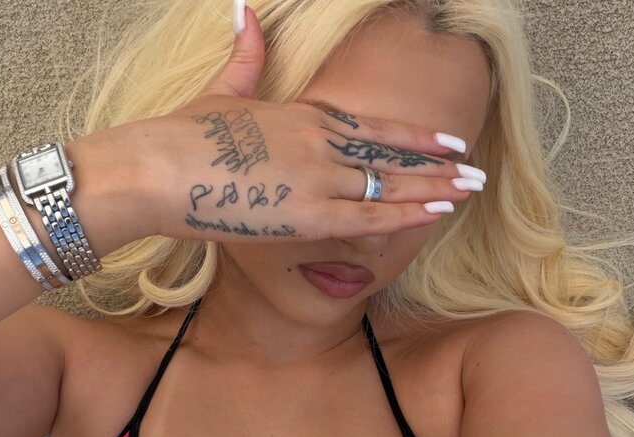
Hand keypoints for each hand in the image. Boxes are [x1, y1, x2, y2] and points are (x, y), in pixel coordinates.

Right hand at [129, 5, 484, 243]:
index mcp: (304, 116)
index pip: (374, 128)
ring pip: (389, 185)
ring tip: (472, 192)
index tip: (448, 144)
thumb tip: (245, 9)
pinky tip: (438, 212)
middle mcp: (320, 143)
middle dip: (438, 166)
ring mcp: (317, 177)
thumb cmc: (181, 136)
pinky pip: (369, 218)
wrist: (155, 169)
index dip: (415, 138)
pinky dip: (406, 215)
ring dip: (434, 190)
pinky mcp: (306, 214)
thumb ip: (245, 56)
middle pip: (391, 156)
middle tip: (478, 173)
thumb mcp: (221, 90)